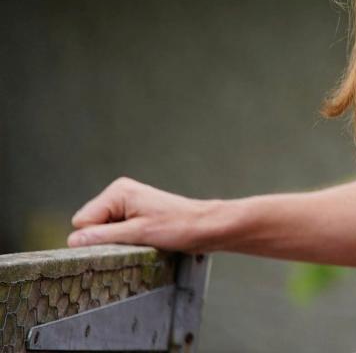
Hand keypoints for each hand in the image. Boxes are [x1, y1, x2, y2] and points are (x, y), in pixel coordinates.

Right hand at [68, 177, 215, 251]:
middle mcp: (119, 194)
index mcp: (118, 192)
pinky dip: (123, 240)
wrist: (205, 227)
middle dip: (105, 239)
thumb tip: (72, 241)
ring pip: (100, 232)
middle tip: (133, 241)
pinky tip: (142, 240)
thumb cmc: (177, 227)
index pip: (82, 222)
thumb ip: (103, 237)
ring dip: (116, 241)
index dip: (96, 238)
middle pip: (89, 226)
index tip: (121, 241)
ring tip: (141, 240)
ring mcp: (126, 204)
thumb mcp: (138, 234)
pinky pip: (113, 232)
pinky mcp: (133, 215)